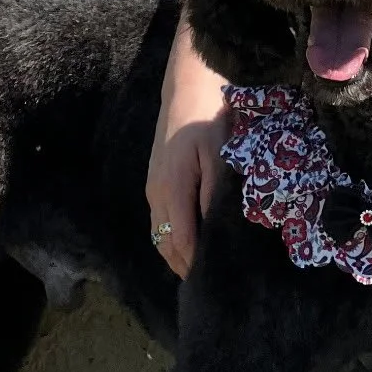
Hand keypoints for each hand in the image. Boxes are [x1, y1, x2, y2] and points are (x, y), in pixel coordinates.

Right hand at [146, 96, 226, 279]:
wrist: (187, 84)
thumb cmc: (208, 115)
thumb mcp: (219, 153)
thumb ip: (215, 194)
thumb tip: (215, 232)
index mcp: (171, 189)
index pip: (181, 242)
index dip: (196, 266)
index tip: (216, 284)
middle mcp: (155, 194)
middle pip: (166, 245)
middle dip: (185, 267)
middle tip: (212, 286)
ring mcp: (152, 188)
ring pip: (160, 235)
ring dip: (177, 256)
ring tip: (201, 273)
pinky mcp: (155, 181)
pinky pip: (160, 221)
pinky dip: (172, 239)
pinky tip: (191, 244)